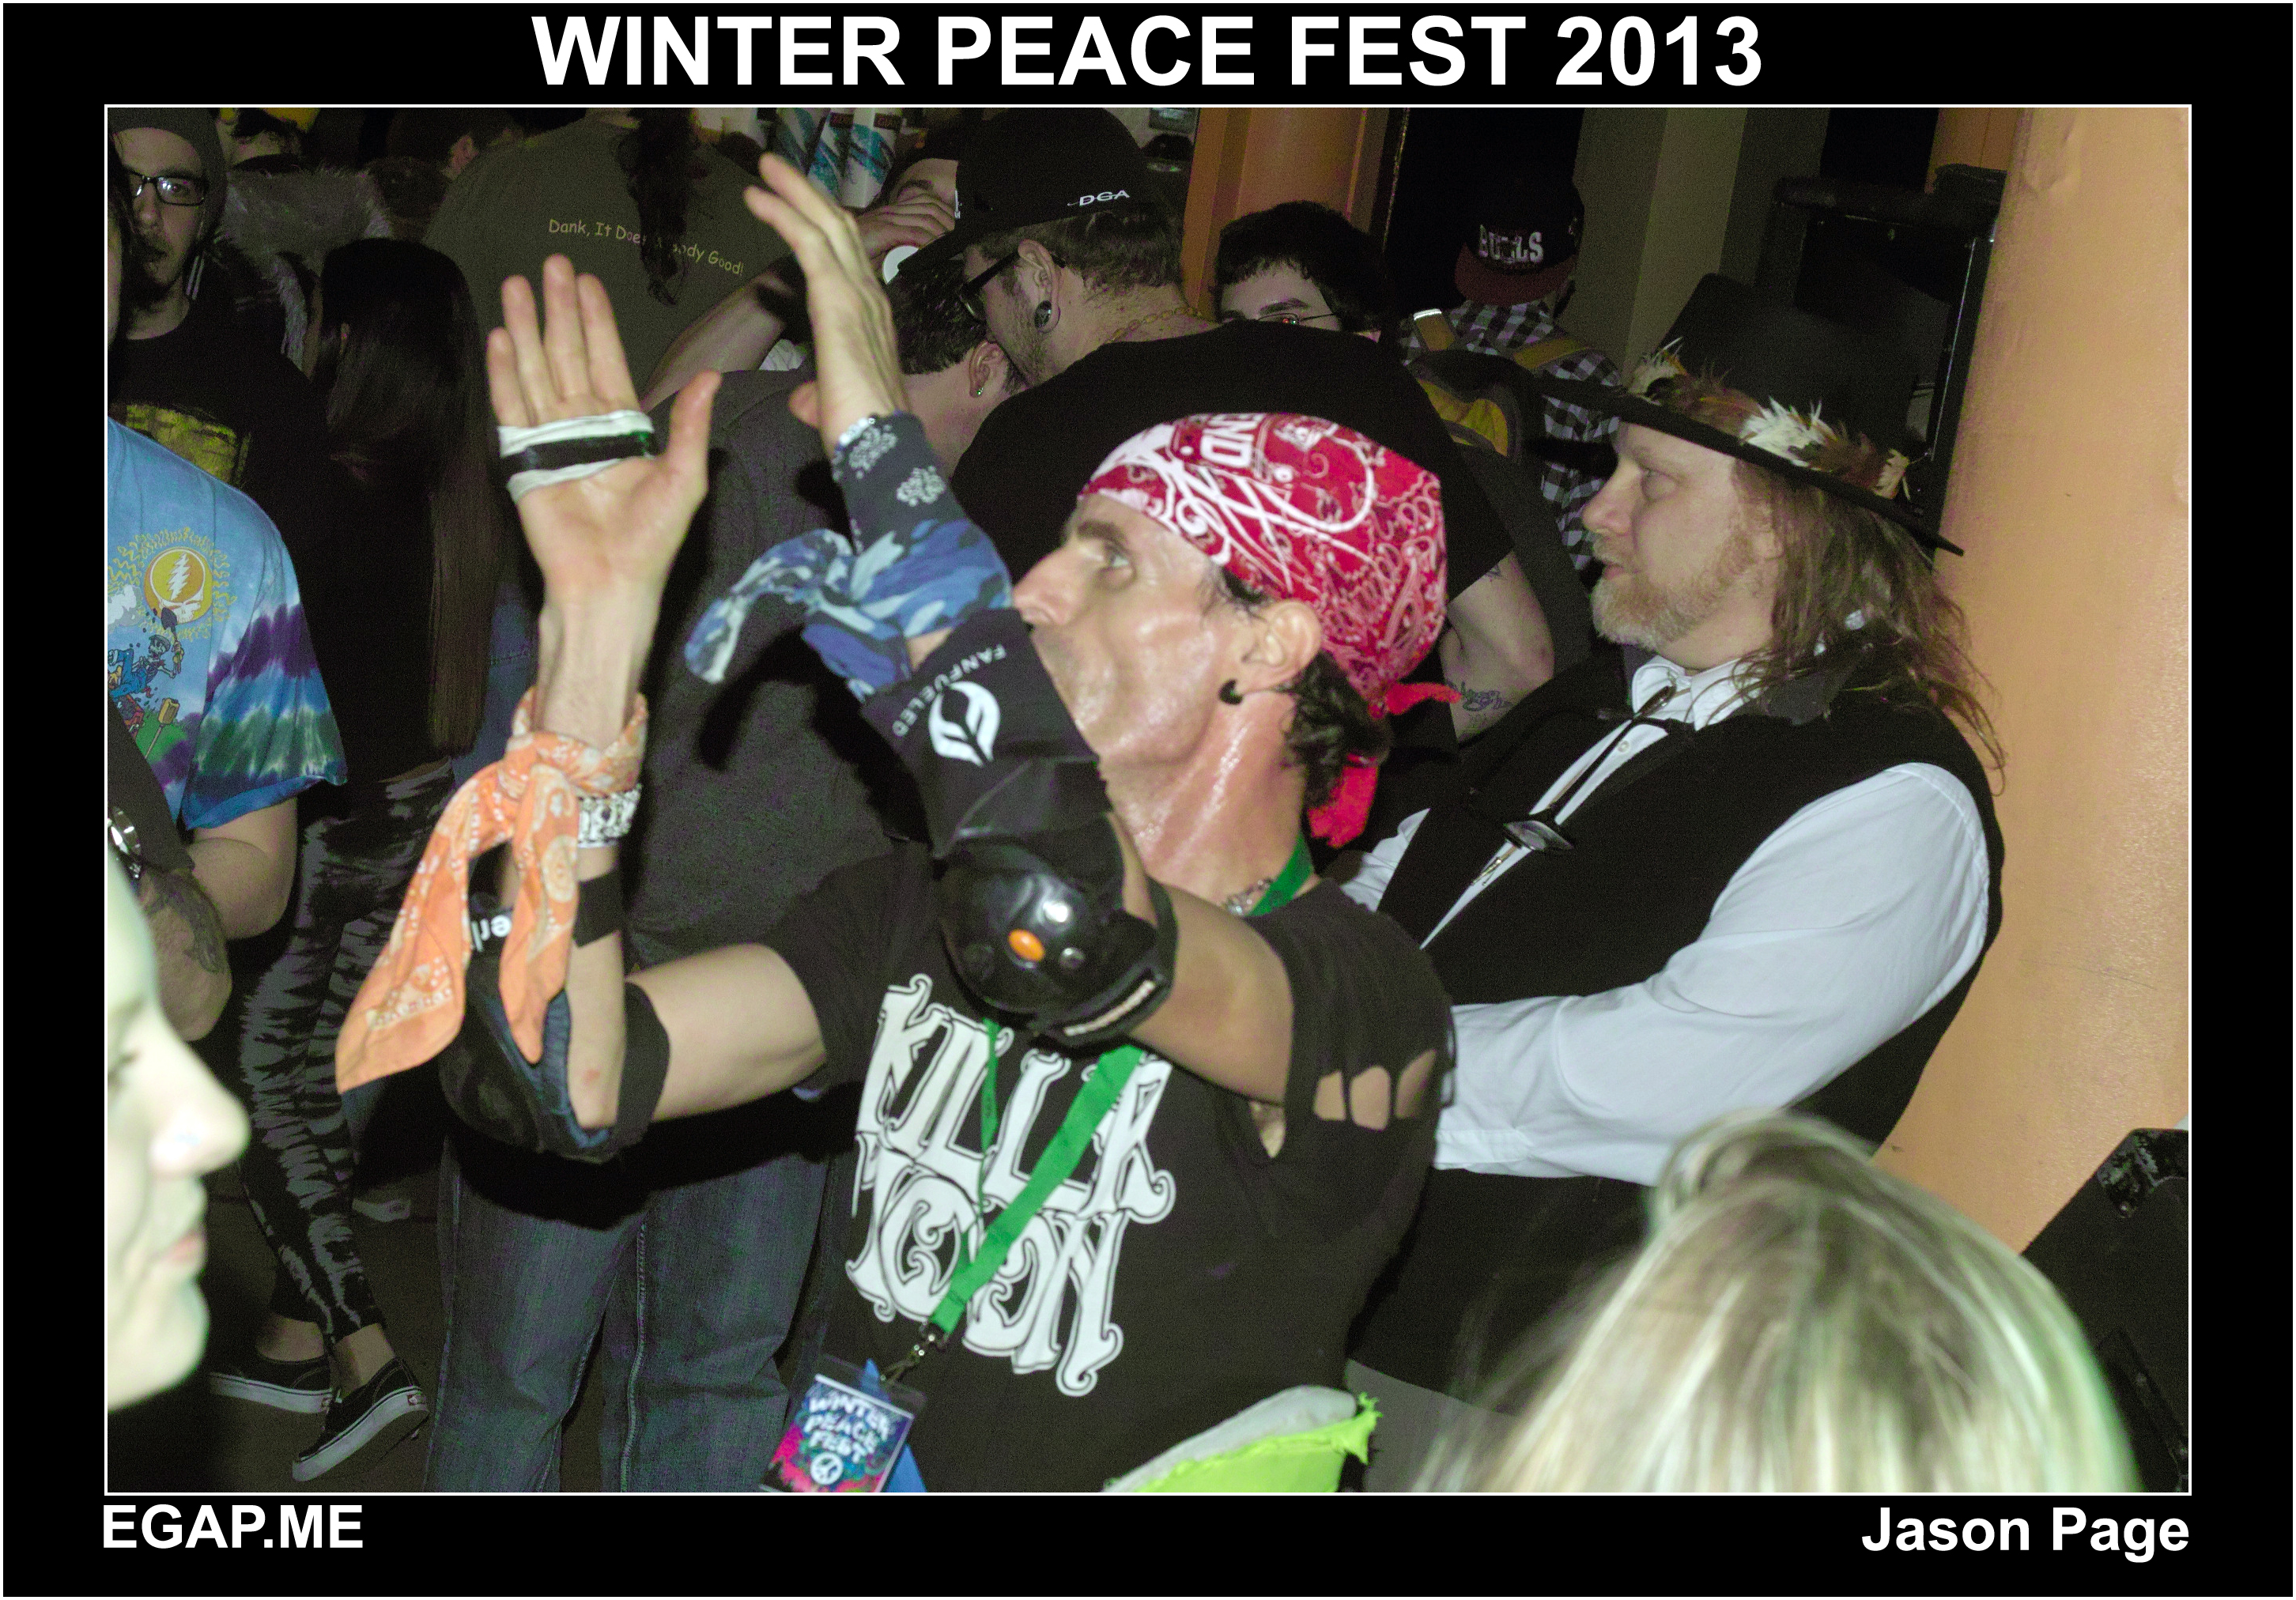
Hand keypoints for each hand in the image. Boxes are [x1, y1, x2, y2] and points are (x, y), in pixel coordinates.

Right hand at [486, 255, 718, 605]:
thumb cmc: (652, 539)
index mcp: (624, 428)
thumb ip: (690, 425)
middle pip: (567, 355)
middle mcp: (585, 426)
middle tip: (552, 263)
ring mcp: (552, 439)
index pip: (608, 361)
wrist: (611, 583)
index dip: (598, 322)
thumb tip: (711, 376)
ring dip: (526, 328)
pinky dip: (505, 373)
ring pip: (536, 371)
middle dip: (559, 310)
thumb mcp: (684, 479)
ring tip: (517, 285)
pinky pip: (512, 408)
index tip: (589, 282)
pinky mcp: (525, 459)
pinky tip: (501, 336)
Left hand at [742, 155, 908, 453]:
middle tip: (776, 169)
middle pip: (840, 228)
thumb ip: (817, 393)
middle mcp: (870, 297)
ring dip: (794, 191)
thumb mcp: (830, 406)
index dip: (820, 228)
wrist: (879, 448)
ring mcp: (858, 295)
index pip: (845, 259)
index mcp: (869, 317)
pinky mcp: (838, 301)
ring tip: (766, 168)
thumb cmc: (859, 433)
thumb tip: (805, 398)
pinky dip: (783, 215)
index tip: (790, 208)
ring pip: (826, 225)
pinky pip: (809, 244)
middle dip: (808, 194)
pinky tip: (758, 198)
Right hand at [855, 189, 954, 262]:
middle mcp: (890, 211)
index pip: (926, 203)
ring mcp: (886, 218)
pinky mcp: (883, 230)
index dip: (945, 214)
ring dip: (942, 234)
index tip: (956, 232)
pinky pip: (915, 232)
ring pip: (926, 218)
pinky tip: (936, 252)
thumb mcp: (882, 251)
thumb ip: (902, 247)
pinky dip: (929, 242)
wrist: (831, 257)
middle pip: (930, 208)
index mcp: (892, 212)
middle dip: (949, 224)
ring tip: (952, 248)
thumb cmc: (855, 259)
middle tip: (961, 242)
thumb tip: (925, 254)